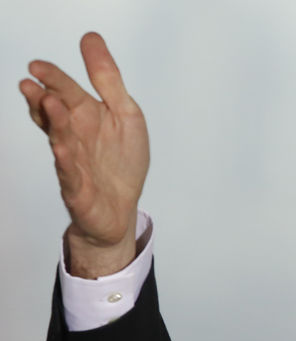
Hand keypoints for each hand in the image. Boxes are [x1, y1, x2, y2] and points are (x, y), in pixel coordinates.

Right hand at [20, 32, 148, 277]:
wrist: (119, 210)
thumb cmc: (120, 161)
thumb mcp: (125, 113)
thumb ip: (107, 78)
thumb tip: (90, 38)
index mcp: (84, 117)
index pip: (65, 93)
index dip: (53, 79)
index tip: (38, 66)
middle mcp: (74, 137)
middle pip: (58, 114)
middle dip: (46, 99)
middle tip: (33, 83)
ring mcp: (74, 163)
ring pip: (62, 140)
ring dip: (55, 123)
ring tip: (48, 104)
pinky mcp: (79, 189)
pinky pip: (71, 174)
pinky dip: (66, 162)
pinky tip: (61, 149)